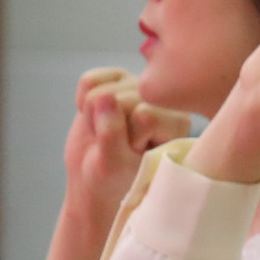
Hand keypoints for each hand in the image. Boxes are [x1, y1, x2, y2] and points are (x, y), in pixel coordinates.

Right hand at [61, 68, 185, 224]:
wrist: (96, 177)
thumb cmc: (113, 179)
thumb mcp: (112, 166)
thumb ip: (111, 134)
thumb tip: (105, 96)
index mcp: (177, 122)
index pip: (144, 116)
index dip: (129, 138)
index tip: (132, 154)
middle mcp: (162, 99)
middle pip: (121, 100)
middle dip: (107, 126)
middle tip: (113, 146)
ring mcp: (138, 87)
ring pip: (101, 90)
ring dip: (94, 117)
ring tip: (105, 134)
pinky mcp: (116, 80)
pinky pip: (89, 81)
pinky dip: (82, 102)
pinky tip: (97, 118)